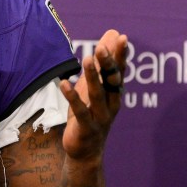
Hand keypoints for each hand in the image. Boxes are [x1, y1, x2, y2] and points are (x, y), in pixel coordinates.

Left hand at [59, 29, 127, 161]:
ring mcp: (101, 117)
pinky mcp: (87, 128)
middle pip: (112, 81)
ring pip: (98, 95)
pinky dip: (72, 97)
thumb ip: (102, 64)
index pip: (119, 71)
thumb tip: (112, 35)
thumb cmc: (90, 114)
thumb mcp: (95, 88)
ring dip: (92, 77)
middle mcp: (111, 104)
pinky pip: (80, 111)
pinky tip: (64, 83)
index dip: (120, 56)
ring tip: (87, 58)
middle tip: (101, 47)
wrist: (86, 151)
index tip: (122, 38)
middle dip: (108, 64)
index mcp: (114, 94)